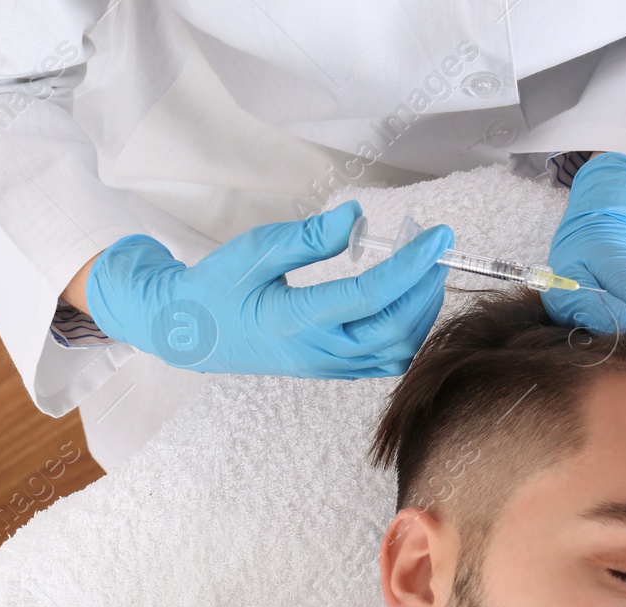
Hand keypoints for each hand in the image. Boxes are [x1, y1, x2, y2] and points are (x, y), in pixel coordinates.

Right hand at [84, 200, 452, 378]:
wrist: (187, 333)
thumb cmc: (215, 286)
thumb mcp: (254, 250)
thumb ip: (308, 237)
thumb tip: (357, 217)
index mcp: (295, 320)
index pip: (371, 296)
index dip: (411, 266)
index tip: (437, 236)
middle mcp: (316, 351)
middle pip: (395, 329)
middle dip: (425, 287)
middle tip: (435, 249)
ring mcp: (325, 366)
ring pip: (396, 352)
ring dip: (422, 312)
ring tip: (426, 272)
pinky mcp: (329, 370)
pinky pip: (383, 362)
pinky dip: (409, 334)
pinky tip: (409, 301)